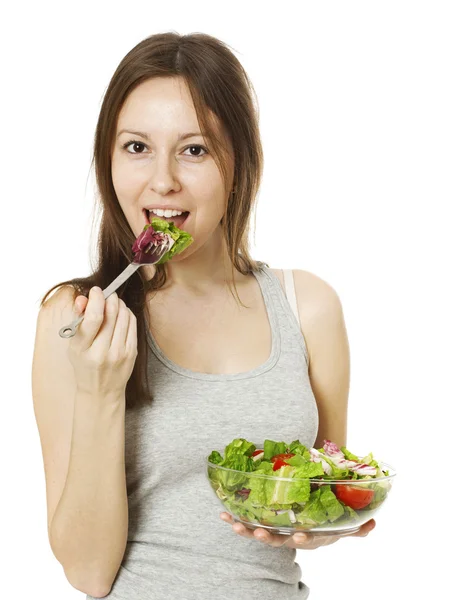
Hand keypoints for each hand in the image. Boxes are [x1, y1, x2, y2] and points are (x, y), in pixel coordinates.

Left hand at [220, 512, 375, 548]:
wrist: (308, 525)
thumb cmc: (324, 524)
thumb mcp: (342, 527)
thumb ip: (356, 528)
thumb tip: (372, 523)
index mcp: (309, 536)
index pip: (307, 539)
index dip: (303, 539)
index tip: (300, 535)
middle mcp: (290, 537)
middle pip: (278, 540)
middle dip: (267, 538)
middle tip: (259, 534)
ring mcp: (275, 533)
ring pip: (259, 534)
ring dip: (246, 531)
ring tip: (234, 525)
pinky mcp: (263, 525)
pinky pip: (248, 525)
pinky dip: (236, 521)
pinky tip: (223, 514)